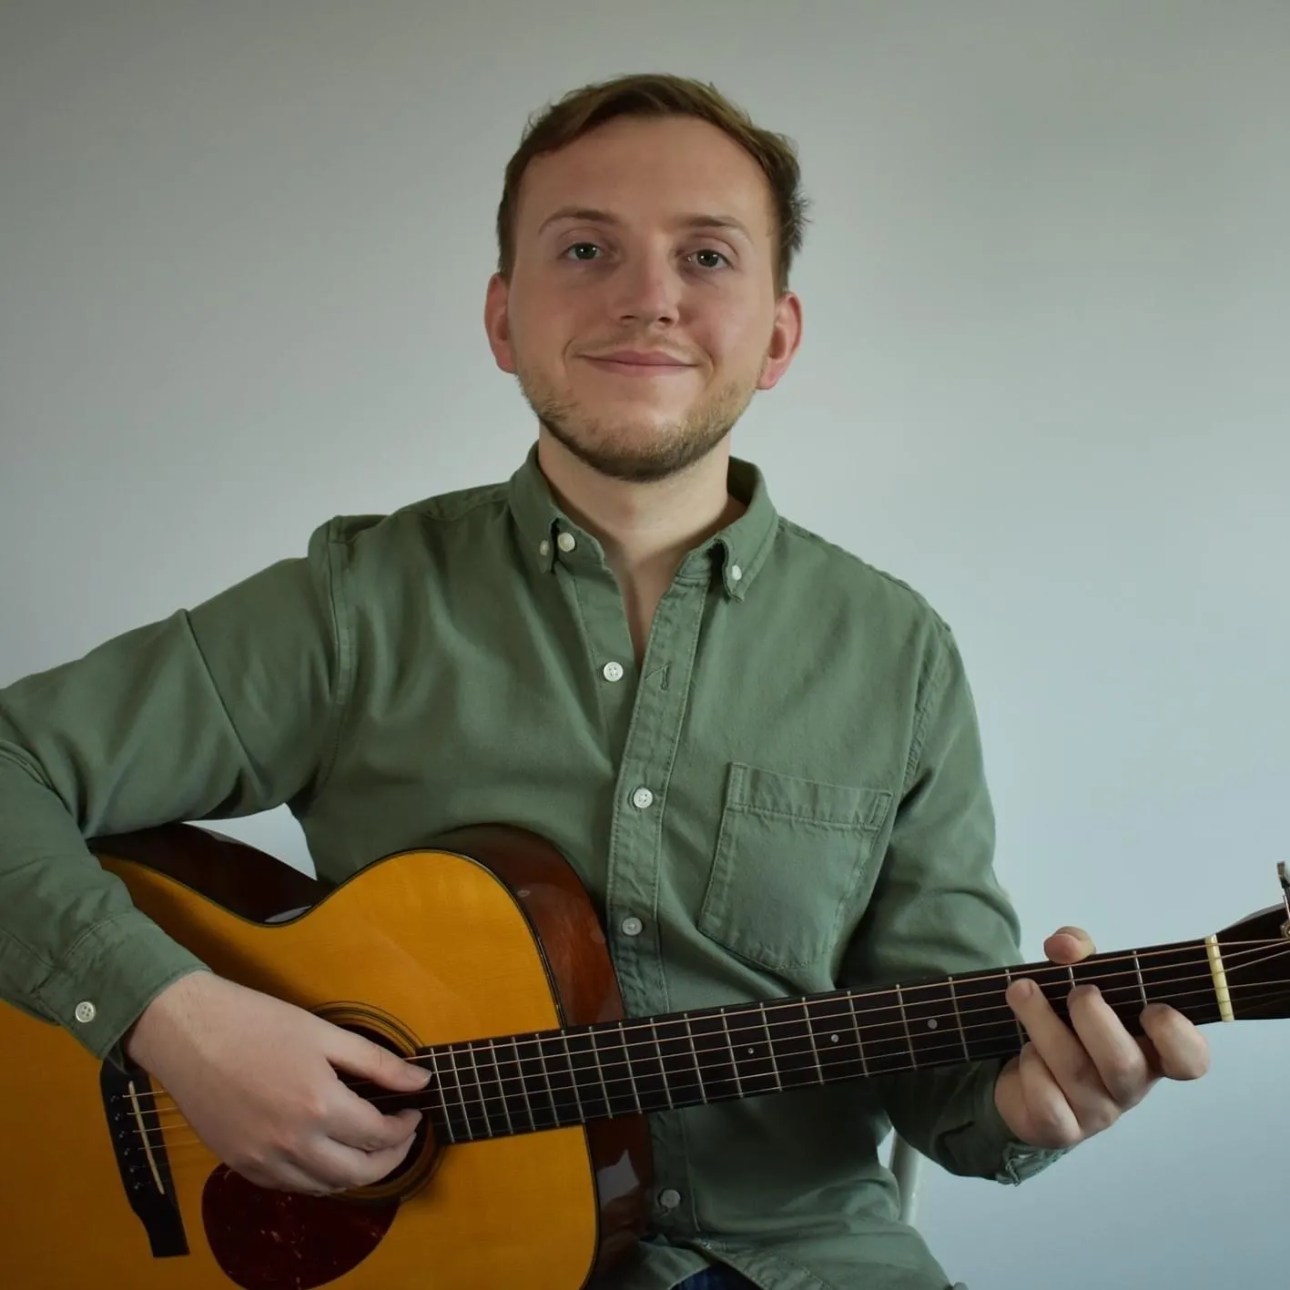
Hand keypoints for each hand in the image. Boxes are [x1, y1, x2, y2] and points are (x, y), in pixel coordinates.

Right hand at [124, 971, 430, 1193]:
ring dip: (355, 1174)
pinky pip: (290, 1186)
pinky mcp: (240, 1165)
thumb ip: (378, 1063)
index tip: (413, 1113)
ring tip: (369, 1148)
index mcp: (320, 1106)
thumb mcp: (325, 1033)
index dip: (405, 1129)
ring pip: (325, 1187)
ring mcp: (263, 1160)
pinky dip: (317, 1179)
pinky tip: (327, 1154)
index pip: (380, 1136)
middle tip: (401, 1138)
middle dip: (390, 1160)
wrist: (189, 1032)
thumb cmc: (257, 1023)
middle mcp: (293, 1143)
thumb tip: (420, 1080)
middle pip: (358, 1173)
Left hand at [994, 926, 1209, 1149]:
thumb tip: (1064, 947)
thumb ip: (1076, 949)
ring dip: (1042, 1023)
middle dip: (1093, 1018)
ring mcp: (1096, 1113)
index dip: (1177, 1036)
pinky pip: (1047, 1101)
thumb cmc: (1065, 1022)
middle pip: (1124, 1064)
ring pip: (1075, 1072)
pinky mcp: (1059, 1129)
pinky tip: (1024, 1051)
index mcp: (1148, 1050)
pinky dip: (1030, 1067)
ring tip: (1021, 992)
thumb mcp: (1074, 976)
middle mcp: (1129, 1086)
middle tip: (1076, 992)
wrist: (1022, 1074)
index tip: (1150, 1008)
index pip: (1190, 1060)